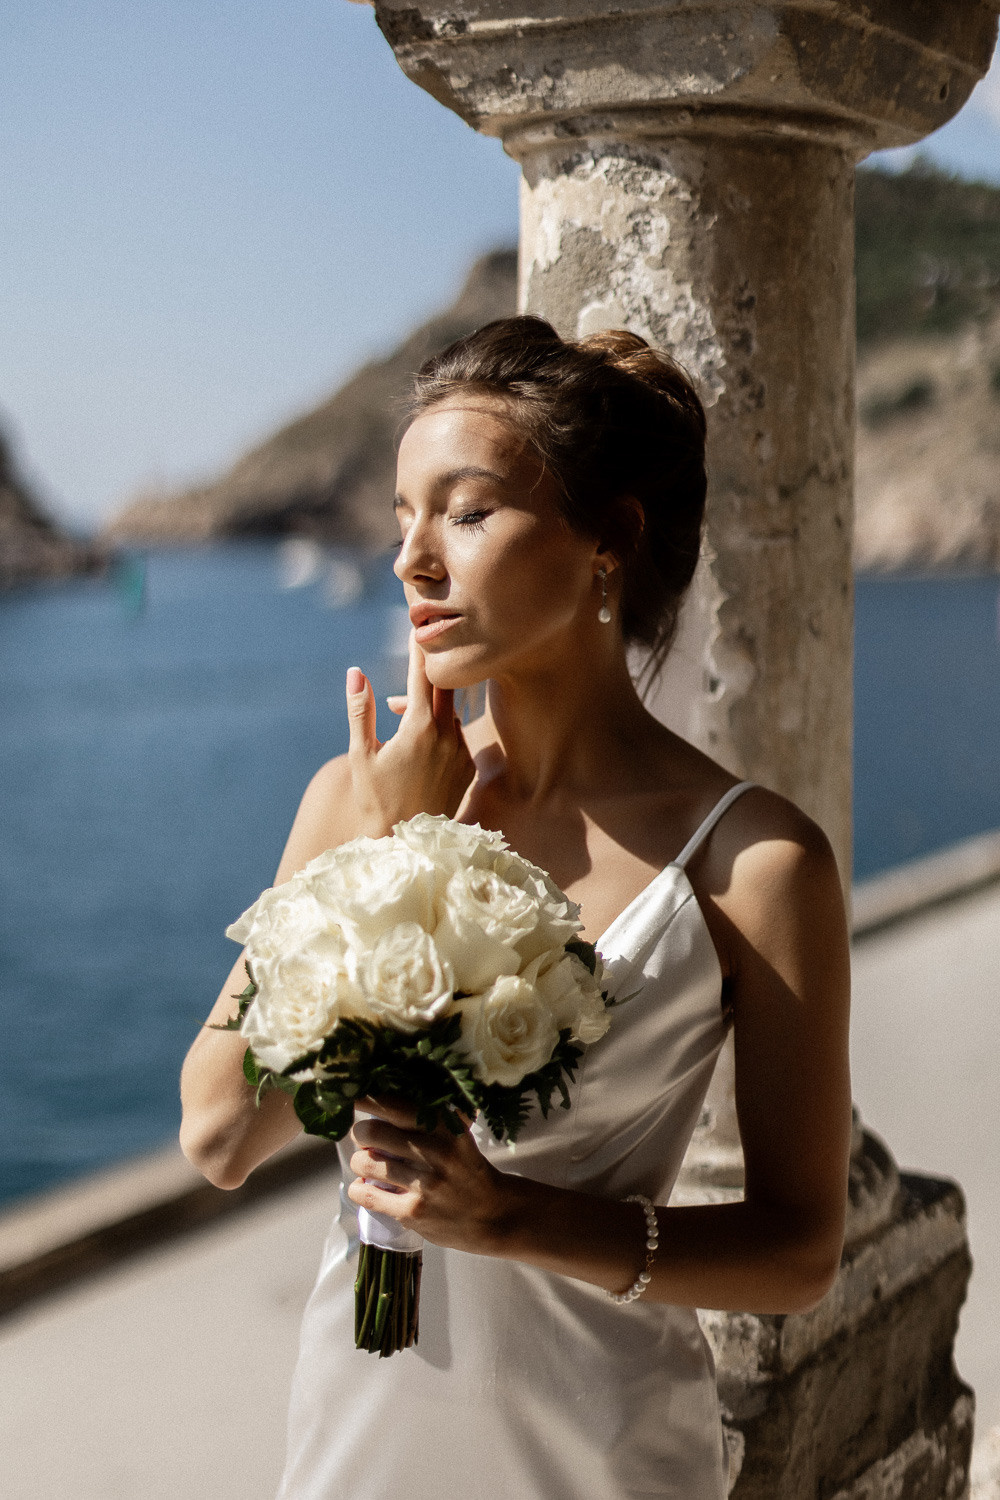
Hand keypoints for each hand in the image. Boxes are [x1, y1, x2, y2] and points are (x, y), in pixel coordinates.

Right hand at [345, 630, 474, 836]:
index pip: (423, 674)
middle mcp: (447, 735)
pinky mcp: (468, 767)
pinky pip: (456, 734)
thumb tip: (356, 672)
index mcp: (419, 727)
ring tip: (400, 710)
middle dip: (430, 668)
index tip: (415, 625)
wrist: (407, 844)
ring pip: (450, 711)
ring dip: (429, 703)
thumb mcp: (361, 755)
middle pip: (445, 686)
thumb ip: (360, 710)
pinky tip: (417, 739)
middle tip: (422, 645)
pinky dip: (439, 727)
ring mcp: (461, 751)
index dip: (418, 647)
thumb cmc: (376, 801)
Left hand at [347, 1097, 510, 1255]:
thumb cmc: (466, 1169)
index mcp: (447, 1125)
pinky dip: (359, 1188)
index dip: (366, 1099)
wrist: (492, 1215)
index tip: (355, 1097)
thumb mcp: (455, 1135)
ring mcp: (425, 1183)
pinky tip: (364, 1186)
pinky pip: (367, 1194)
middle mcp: (437, 1151)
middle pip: (371, 1131)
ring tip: (366, 1162)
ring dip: (359, 1161)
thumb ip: (425, 1119)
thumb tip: (379, 1102)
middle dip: (359, 1133)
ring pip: (365, 1162)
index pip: (394, 1104)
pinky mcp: (414, 1211)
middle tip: (363, 1136)